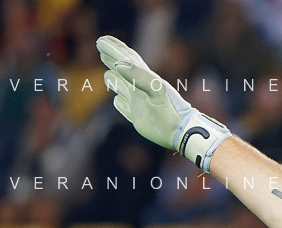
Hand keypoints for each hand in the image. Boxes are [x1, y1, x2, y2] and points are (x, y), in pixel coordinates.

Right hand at [96, 35, 231, 168]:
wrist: (180, 132)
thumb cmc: (169, 110)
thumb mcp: (155, 90)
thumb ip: (138, 76)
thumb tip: (118, 64)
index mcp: (143, 78)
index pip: (126, 59)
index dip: (113, 49)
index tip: (101, 40)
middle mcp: (139, 88)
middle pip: (122, 69)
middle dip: (111, 57)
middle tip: (101, 47)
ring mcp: (138, 102)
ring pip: (121, 86)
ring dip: (113, 79)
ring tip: (108, 74)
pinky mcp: (138, 117)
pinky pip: (125, 107)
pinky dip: (120, 102)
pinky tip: (118, 101)